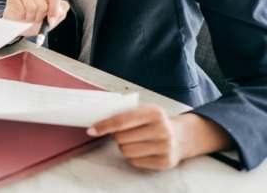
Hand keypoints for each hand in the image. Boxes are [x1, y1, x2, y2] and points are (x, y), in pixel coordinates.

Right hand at [2, 0, 68, 35]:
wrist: (23, 26)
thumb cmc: (39, 19)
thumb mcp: (54, 18)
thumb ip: (60, 12)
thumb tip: (57, 12)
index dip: (54, 10)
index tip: (51, 19)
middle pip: (43, 5)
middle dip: (41, 16)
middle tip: (38, 18)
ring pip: (31, 7)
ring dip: (31, 17)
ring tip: (30, 17)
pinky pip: (21, 10)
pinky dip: (22, 17)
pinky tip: (22, 15)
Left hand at [89, 107, 234, 170]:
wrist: (182, 136)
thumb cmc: (155, 122)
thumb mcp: (144, 111)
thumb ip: (124, 113)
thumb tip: (97, 121)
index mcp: (154, 112)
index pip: (121, 121)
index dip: (104, 126)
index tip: (91, 130)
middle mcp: (162, 129)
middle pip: (121, 138)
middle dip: (118, 136)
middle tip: (126, 133)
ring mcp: (165, 147)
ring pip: (126, 151)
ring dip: (125, 147)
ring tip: (135, 141)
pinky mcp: (166, 162)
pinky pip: (135, 162)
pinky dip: (134, 157)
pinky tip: (143, 150)